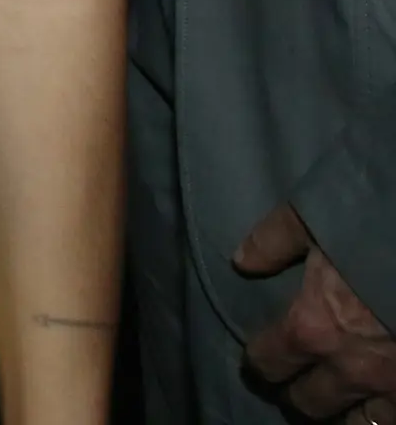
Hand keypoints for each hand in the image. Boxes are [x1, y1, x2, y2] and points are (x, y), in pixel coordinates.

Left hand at [235, 202, 395, 419]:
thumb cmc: (379, 230)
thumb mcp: (316, 217)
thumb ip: (274, 241)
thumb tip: (242, 261)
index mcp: (313, 327)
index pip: (267, 362)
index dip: (259, 360)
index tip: (260, 356)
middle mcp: (349, 368)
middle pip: (307, 402)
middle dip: (297, 392)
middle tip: (298, 381)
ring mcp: (392, 386)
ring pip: (355, 424)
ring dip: (342, 413)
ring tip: (338, 401)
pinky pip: (394, 422)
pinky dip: (382, 417)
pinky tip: (378, 406)